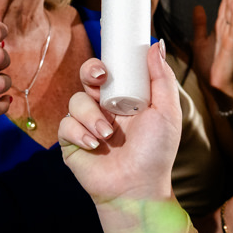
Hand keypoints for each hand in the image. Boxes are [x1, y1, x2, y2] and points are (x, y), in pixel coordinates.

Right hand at [58, 44, 181, 205]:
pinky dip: (80, 133)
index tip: (108, 64)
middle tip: (99, 79)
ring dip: (91, 116)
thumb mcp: (166, 112)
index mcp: (125, 99)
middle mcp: (104, 109)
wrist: (137, 189)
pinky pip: (66, 124)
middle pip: (86, 78)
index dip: (106, 62)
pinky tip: (94, 145)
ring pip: (76, 101)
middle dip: (89, 73)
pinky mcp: (71, 142)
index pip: (110, 71)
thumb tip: (156, 44)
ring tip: (107, 135)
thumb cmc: (156, 153)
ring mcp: (86, 125)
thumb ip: (161, 78)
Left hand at [189, 0, 232, 101]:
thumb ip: (200, 24)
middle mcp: (228, 29)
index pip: (224, 3)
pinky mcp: (232, 44)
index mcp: (220, 27)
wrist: (217, 85)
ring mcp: (231, 36)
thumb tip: (198, 6)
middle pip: (229, 3)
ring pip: (232, 11)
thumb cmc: (210, 65)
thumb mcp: (200, 40)